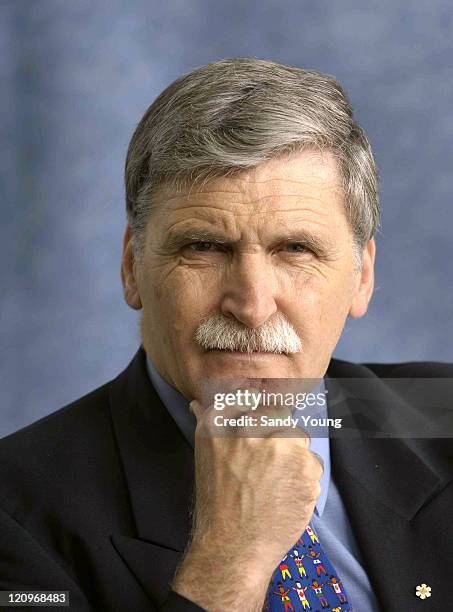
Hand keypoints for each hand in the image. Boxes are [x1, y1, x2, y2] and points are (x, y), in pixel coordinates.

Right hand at [172, 388, 322, 610]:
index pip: (252, 397)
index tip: (257, 429)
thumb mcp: (204, 454)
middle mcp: (255, 428)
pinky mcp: (308, 468)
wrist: (233, 546)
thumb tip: (198, 401)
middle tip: (265, 466)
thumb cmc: (217, 500)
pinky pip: (313, 463)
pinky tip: (286, 493)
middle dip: (277, 436)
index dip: (258, 411)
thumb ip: (206, 420)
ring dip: (293, 456)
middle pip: (280, 416)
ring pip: (299, 438)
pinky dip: (304, 476)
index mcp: (225, 421)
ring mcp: (284, 446)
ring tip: (274, 482)